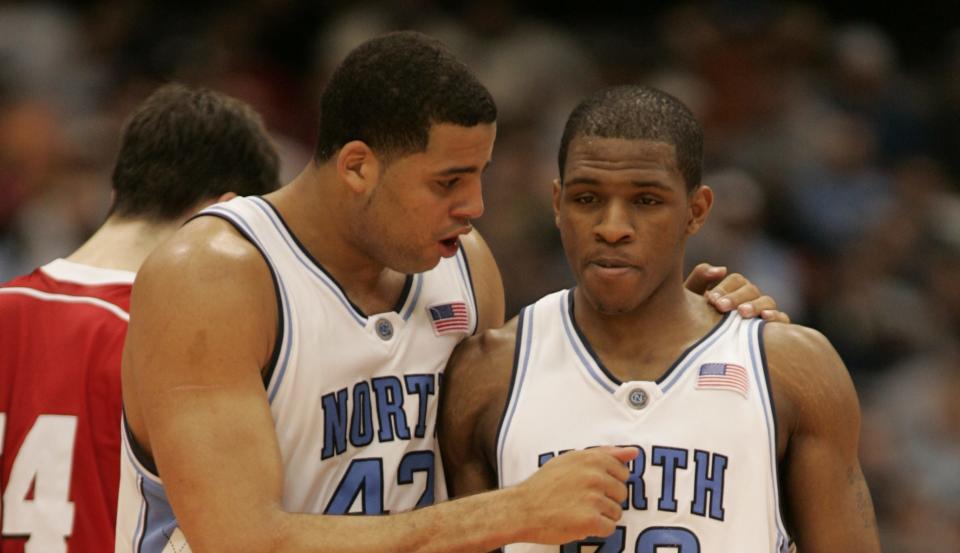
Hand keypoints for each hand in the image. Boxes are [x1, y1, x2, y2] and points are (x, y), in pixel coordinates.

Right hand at [509, 446, 637, 544]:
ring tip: (578, 511)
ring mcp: (593, 498)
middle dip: (606, 499)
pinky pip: (609, 528)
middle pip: (621, 493)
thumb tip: (634, 452)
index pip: (622, 472)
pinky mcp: (590, 520)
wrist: (522, 508)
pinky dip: (596, 530)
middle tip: (581, 500)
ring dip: (601, 516)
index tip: (591, 485)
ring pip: (616, 512)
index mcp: (592, 459)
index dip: (608, 481)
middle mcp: (595, 476)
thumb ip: (605, 454)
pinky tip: (579, 523)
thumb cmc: (546, 484)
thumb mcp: (572, 460)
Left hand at [684, 263, 790, 322]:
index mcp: (732, 290)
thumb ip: (700, 279)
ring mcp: (762, 313)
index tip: (711, 299)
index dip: (725, 287)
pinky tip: (765, 319)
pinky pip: (782, 319)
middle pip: (751, 290)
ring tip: (742, 313)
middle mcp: (750, 299)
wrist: (697, 350)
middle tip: (721, 307)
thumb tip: (722, 269)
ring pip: (767, 302)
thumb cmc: (692, 322)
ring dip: (755, 305)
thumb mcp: (691, 299)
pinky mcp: (774, 330)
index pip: (736, 281)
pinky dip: (777, 316)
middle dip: (736, 297)